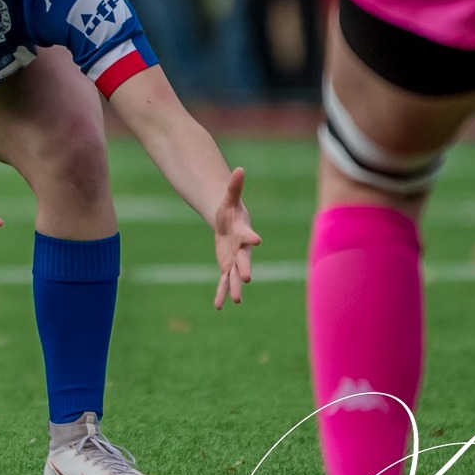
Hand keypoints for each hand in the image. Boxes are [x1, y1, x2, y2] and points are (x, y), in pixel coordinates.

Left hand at [208, 167, 258, 309]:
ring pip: (233, 275)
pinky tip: (219, 306)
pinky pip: (223, 282)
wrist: (231, 224)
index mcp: (243, 233)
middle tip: (245, 279)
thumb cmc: (230, 210)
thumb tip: (239, 169)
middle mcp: (242, 250)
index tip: (256, 240)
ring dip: (233, 287)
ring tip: (236, 300)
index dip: (251, 237)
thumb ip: (234, 186)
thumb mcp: (229, 198)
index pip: (248, 235)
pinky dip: (221, 293)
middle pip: (243, 260)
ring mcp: (235, 260)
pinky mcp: (226, 267)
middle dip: (243, 269)